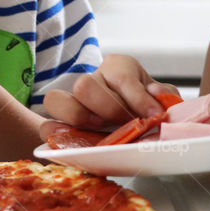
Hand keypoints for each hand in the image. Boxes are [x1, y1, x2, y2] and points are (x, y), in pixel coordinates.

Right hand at [42, 54, 179, 133]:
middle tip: (127, 123)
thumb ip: (164, 96)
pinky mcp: (60, 124)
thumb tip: (155, 96)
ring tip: (99, 130)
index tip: (153, 114)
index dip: (137, 96)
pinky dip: (54, 135)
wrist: (136, 123)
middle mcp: (91, 80)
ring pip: (56, 100)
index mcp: (117, 68)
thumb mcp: (161, 99)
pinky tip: (71, 142)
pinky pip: (45, 126)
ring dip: (79, 118)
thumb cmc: (146, 108)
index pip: (120, 75)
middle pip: (84, 85)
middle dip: (108, 109)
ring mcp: (72, 102)